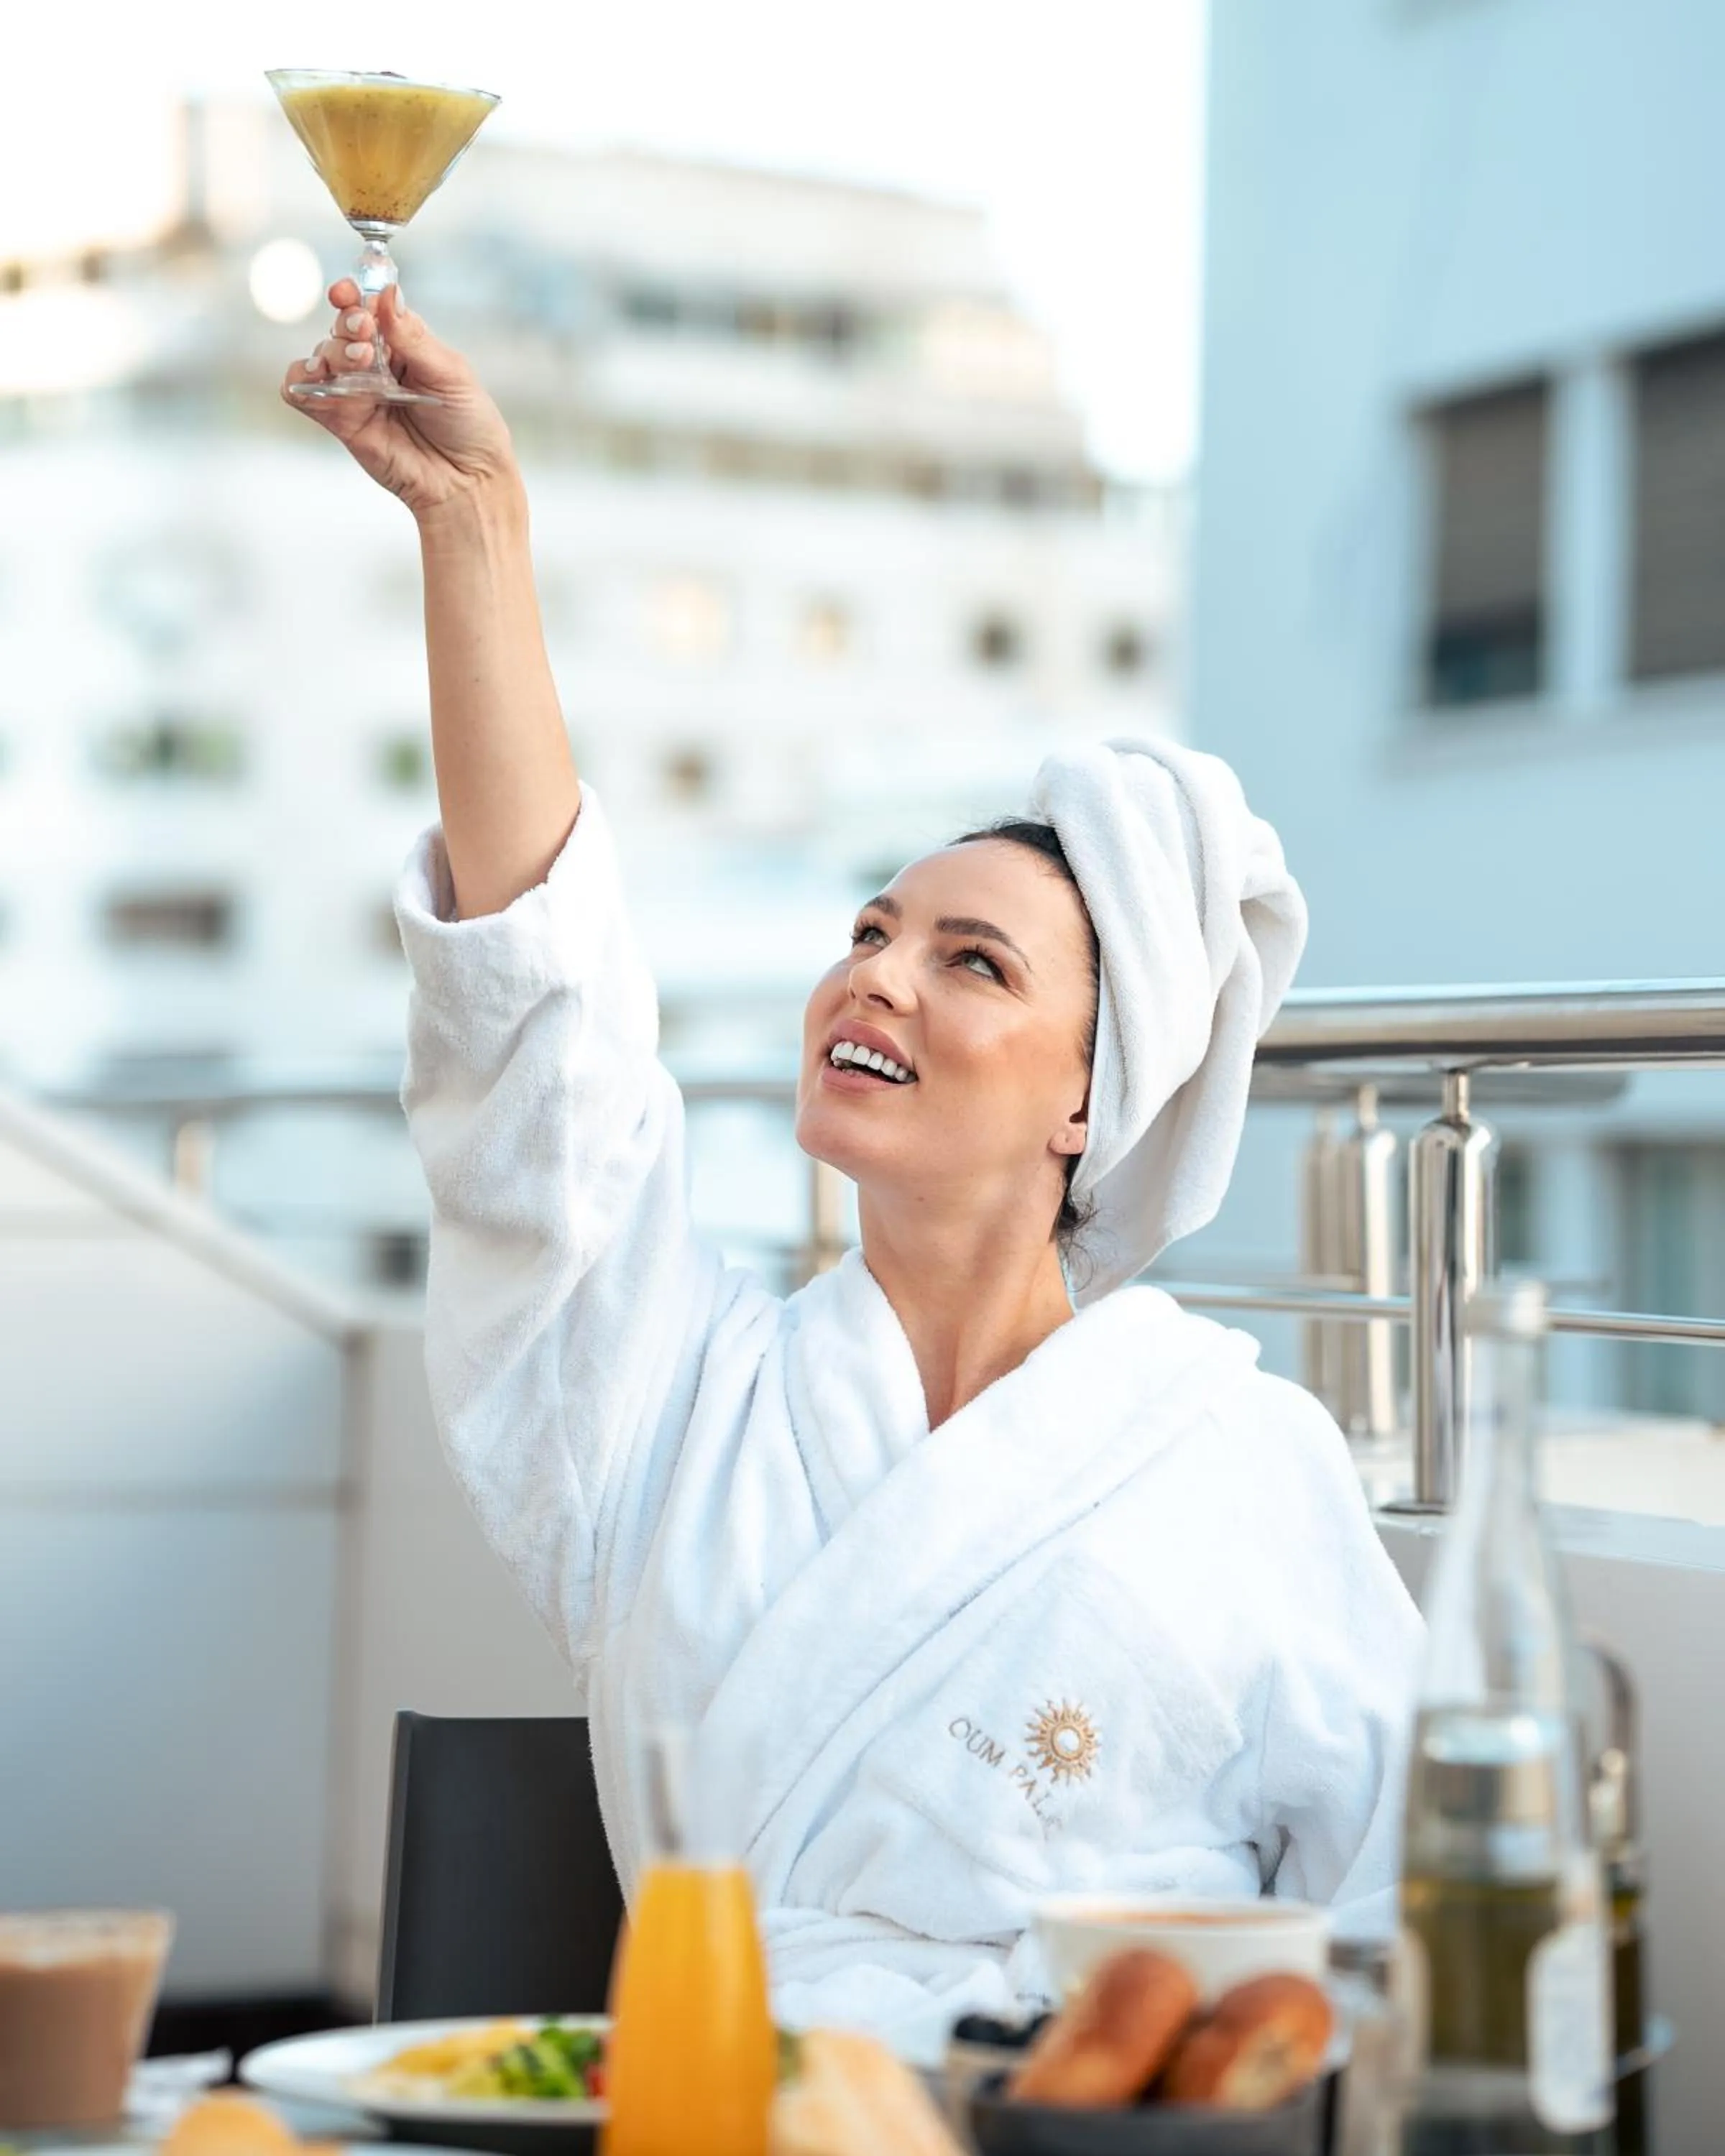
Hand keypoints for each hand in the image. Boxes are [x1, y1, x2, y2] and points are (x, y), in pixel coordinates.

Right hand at [280, 280, 518, 522]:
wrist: (468, 482)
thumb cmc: (469, 425)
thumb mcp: (450, 374)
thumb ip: (414, 337)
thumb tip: (387, 293)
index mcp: (404, 343)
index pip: (369, 308)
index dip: (354, 296)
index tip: (348, 293)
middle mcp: (375, 364)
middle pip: (342, 329)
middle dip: (347, 324)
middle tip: (364, 333)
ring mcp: (356, 392)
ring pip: (321, 357)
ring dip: (332, 352)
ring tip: (358, 361)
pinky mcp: (342, 422)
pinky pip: (303, 394)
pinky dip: (299, 381)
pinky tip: (316, 378)